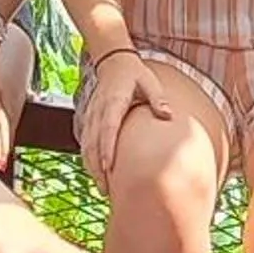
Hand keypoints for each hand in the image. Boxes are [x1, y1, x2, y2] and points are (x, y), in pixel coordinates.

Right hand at [76, 49, 171, 186]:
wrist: (113, 62)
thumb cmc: (135, 74)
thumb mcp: (150, 82)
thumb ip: (158, 98)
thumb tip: (168, 115)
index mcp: (113, 102)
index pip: (108, 128)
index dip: (106, 148)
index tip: (108, 167)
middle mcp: (98, 111)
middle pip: (93, 143)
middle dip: (97, 167)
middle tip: (106, 190)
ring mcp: (91, 116)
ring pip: (86, 146)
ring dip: (92, 168)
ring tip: (102, 189)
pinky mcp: (89, 120)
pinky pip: (85, 143)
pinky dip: (89, 160)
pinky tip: (97, 175)